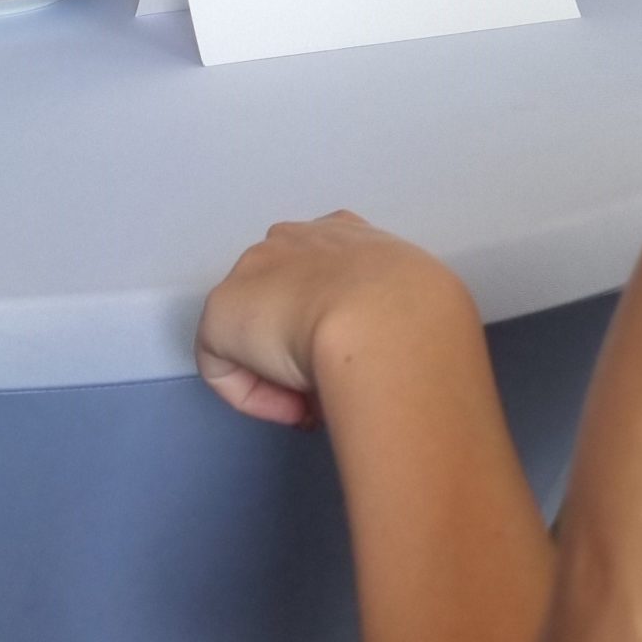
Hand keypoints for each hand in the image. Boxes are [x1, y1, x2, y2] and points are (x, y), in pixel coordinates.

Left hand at [196, 213, 470, 428]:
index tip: (361, 361)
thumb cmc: (414, 312)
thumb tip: (392, 356)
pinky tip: (292, 406)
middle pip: (288, 299)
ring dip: (283, 371)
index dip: (341, 323)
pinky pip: (227, 368)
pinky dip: (256, 397)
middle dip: (305, 344)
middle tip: (335, 384)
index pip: (330, 273)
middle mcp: (294, 240)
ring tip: (317, 401)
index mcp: (345, 235)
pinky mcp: (221, 313)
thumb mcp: (420, 305)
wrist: (380, 319)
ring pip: (257, 333)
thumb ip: (397, 318)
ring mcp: (253, 271)